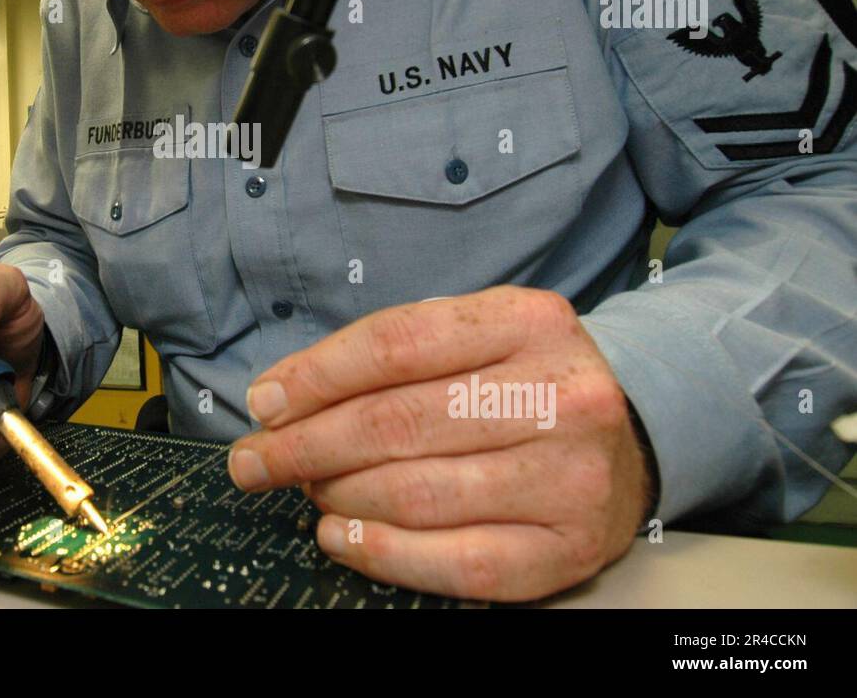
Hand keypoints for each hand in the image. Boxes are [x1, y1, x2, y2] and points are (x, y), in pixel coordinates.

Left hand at [228, 285, 654, 600]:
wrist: (626, 439)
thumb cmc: (522, 382)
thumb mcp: (473, 336)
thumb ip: (389, 354)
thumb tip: (281, 398)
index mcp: (529, 321)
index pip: (397, 343)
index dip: (316, 375)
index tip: (264, 401)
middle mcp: (561, 394)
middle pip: (398, 421)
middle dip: (307, 444)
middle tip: (256, 460)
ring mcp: (571, 476)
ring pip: (418, 493)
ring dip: (338, 495)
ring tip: (305, 489)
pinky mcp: (568, 547)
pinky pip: (455, 561)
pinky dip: (381, 553)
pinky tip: (340, 535)